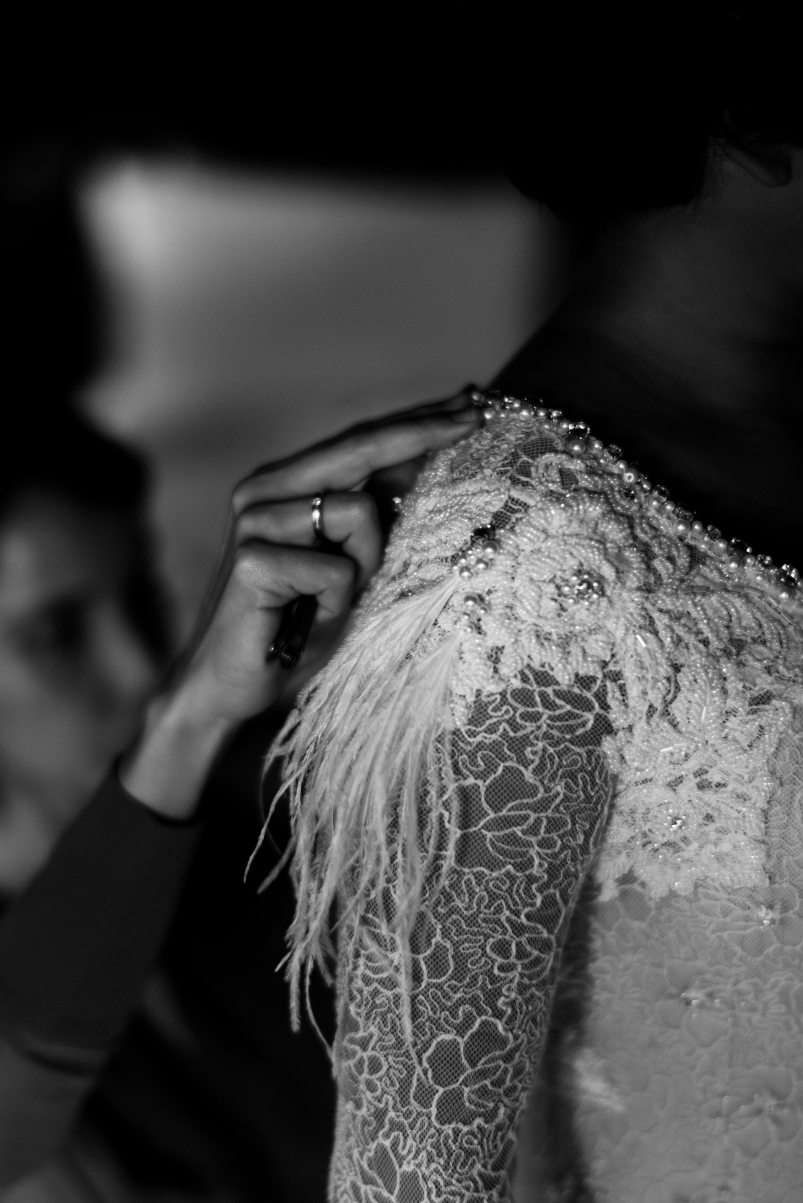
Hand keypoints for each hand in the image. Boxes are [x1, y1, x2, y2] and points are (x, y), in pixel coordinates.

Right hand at [120, 393, 480, 816]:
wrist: (234, 687)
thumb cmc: (298, 625)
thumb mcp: (351, 564)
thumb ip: (376, 517)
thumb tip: (429, 467)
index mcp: (286, 485)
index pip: (359, 441)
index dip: (415, 422)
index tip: (471, 404)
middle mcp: (264, 490)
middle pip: (359, 447)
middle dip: (423, 433)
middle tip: (475, 417)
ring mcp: (255, 521)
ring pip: (357, 512)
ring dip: (365, 566)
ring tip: (330, 600)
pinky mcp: (253, 560)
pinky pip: (336, 570)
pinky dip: (337, 602)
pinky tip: (307, 618)